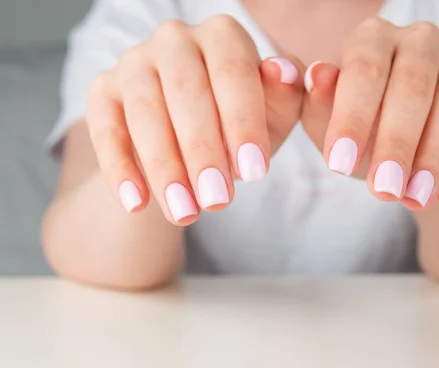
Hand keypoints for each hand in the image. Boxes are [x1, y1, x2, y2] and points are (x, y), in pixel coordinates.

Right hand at [87, 15, 303, 223]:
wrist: (191, 143)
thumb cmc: (240, 126)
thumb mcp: (274, 115)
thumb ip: (286, 95)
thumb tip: (286, 71)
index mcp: (223, 35)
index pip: (233, 73)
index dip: (244, 124)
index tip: (255, 174)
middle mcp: (175, 38)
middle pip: (186, 92)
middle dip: (203, 152)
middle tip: (219, 201)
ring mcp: (134, 61)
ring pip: (145, 112)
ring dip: (165, 167)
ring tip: (185, 212)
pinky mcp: (103, 90)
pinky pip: (105, 129)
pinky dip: (120, 168)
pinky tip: (136, 203)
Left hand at [302, 18, 438, 211]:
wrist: (401, 145)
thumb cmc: (356, 127)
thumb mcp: (326, 120)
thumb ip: (318, 101)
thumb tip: (317, 75)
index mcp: (372, 37)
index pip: (364, 69)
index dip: (352, 117)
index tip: (338, 165)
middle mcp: (419, 41)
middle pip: (413, 86)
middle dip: (397, 143)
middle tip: (383, 190)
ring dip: (436, 157)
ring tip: (415, 199)